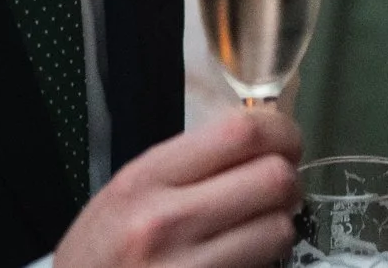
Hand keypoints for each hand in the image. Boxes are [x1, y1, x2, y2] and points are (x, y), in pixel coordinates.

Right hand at [55, 108, 302, 267]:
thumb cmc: (100, 255)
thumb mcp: (126, 194)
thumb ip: (189, 164)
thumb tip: (261, 141)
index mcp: (146, 179)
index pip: (241, 132)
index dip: (280, 132)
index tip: (284, 143)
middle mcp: (166, 222)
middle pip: (273, 178)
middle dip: (287, 181)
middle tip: (279, 190)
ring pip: (279, 229)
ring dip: (278, 228)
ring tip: (257, 231)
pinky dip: (265, 262)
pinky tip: (242, 260)